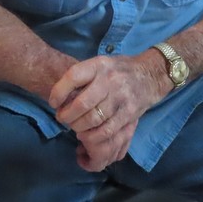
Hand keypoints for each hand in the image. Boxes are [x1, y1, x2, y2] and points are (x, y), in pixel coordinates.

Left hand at [48, 53, 165, 171]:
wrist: (149, 75)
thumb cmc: (117, 70)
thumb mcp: (100, 63)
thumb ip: (83, 76)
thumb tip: (58, 96)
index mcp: (99, 64)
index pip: (74, 76)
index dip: (59, 91)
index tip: (53, 102)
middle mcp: (110, 80)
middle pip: (82, 104)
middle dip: (67, 116)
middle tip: (62, 118)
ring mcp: (121, 98)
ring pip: (93, 120)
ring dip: (78, 128)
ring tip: (74, 127)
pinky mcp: (129, 114)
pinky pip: (106, 131)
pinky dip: (92, 137)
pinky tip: (86, 135)